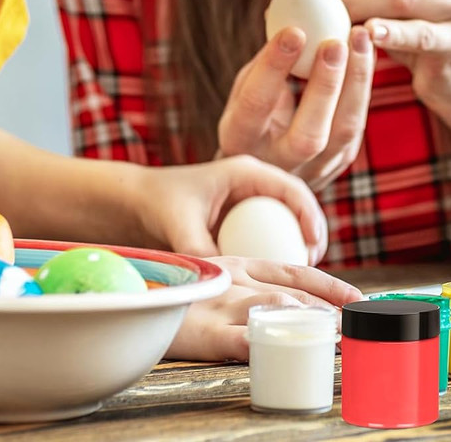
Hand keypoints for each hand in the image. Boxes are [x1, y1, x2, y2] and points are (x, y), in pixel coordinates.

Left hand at [134, 155, 329, 263]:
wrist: (136, 202)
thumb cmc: (157, 201)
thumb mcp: (180, 223)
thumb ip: (200, 248)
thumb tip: (223, 277)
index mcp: (244, 172)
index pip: (290, 188)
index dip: (309, 214)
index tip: (313, 243)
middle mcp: (252, 183)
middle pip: (297, 204)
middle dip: (311, 232)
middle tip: (314, 263)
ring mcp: (249, 201)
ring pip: (287, 220)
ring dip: (298, 243)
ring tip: (303, 274)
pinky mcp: (242, 219)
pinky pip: (270, 233)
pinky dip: (279, 250)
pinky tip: (276, 277)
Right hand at [164, 257, 361, 360]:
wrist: (123, 294)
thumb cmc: (169, 294)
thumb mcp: (211, 279)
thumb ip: (242, 289)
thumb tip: (285, 307)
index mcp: (238, 262)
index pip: (296, 270)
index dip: (331, 284)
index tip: (359, 298)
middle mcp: (234, 277)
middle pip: (295, 293)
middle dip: (331, 311)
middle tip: (360, 326)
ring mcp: (221, 303)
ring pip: (278, 309)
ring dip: (312, 325)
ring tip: (339, 340)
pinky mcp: (205, 331)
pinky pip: (245, 340)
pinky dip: (273, 346)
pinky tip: (294, 353)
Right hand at [217, 25, 374, 190]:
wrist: (266, 167)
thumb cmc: (254, 113)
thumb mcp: (246, 89)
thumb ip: (266, 61)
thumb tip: (288, 13)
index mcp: (240, 140)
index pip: (256, 104)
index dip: (274, 67)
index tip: (294, 30)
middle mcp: (277, 163)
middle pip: (308, 135)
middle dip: (325, 86)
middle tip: (335, 42)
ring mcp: (313, 171)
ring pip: (343, 132)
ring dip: (356, 81)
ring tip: (360, 37)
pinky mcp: (339, 163)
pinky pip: (357, 124)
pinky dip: (362, 86)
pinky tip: (366, 53)